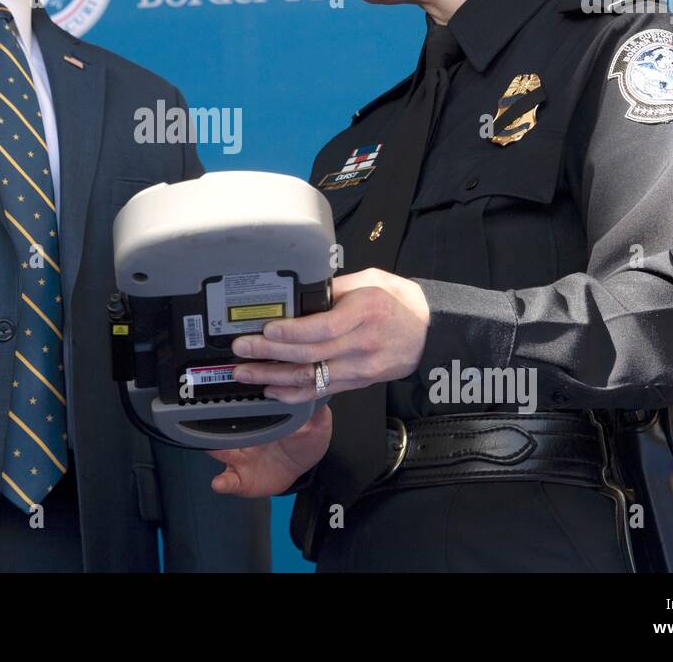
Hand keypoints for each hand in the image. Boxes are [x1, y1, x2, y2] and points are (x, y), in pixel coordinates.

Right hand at [207, 404, 332, 497]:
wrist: (297, 469)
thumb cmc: (304, 440)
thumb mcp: (317, 423)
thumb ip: (315, 412)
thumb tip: (312, 403)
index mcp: (262, 417)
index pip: (247, 404)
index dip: (238, 398)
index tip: (232, 390)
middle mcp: (246, 434)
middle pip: (226, 425)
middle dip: (217, 420)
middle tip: (209, 416)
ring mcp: (241, 456)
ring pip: (222, 451)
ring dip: (215, 449)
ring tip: (211, 448)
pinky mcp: (240, 479)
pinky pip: (229, 480)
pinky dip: (222, 482)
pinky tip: (219, 483)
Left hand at [230, 268, 429, 404]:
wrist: (430, 330)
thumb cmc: (398, 300)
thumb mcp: (369, 280)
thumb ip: (334, 288)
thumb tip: (298, 292)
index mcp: (366, 312)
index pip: (323, 327)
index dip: (292, 331)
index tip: (266, 329)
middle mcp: (363, 343)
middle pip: (311, 353)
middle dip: (270, 353)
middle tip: (242, 349)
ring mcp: (362, 367)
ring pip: (313, 377)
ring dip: (275, 377)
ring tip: (246, 372)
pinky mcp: (359, 382)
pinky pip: (323, 390)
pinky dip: (295, 393)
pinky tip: (272, 390)